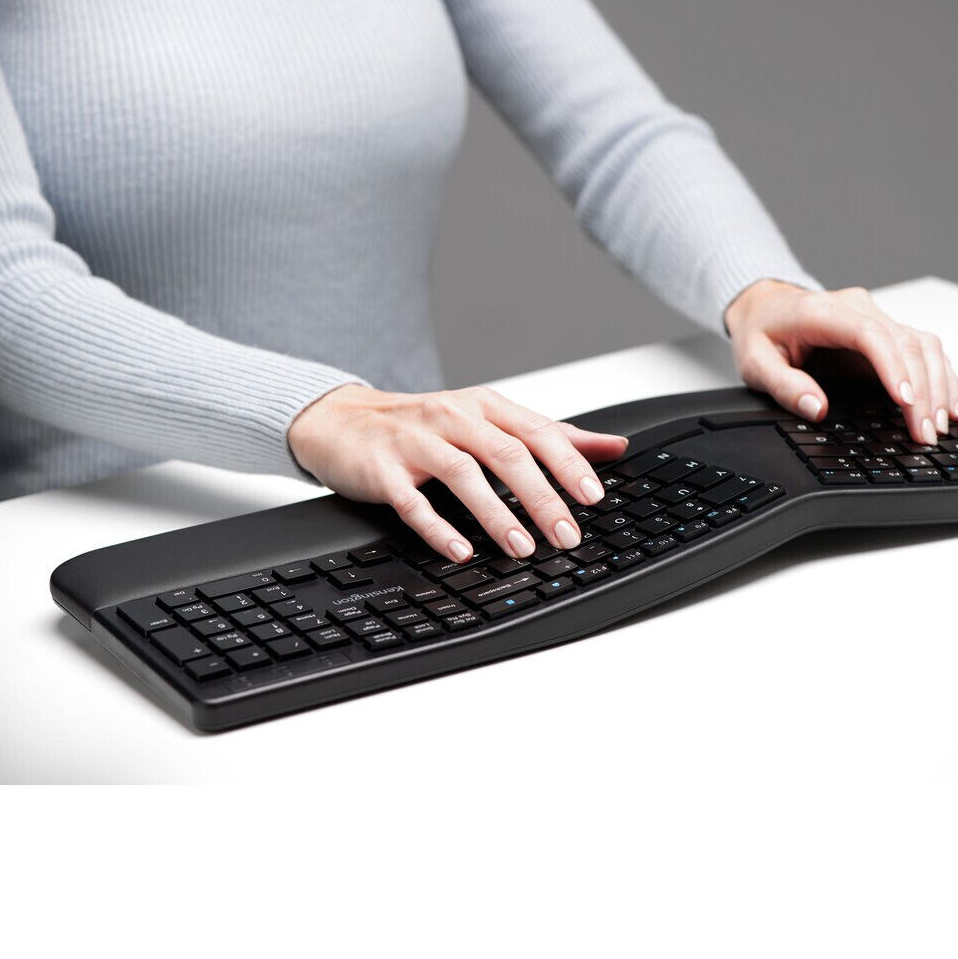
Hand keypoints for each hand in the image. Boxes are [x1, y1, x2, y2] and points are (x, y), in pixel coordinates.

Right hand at [288, 384, 628, 561]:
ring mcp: (417, 442)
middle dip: (542, 497)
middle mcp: (454, 418)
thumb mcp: (490, 421)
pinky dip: (438, 527)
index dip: (569, 464)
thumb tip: (613, 446)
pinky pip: (413, 501)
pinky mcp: (384, 470)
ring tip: (522, 548)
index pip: (537, 432)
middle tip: (567, 534)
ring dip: (497, 514)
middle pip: (507, 454)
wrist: (343, 420)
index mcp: (486, 407)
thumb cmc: (425, 425)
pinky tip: (460, 551)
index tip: (594, 496)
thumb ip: (551, 435)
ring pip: (464, 475)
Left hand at [725, 281, 957, 445]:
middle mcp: (858, 308)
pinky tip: (949, 404)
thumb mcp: (755, 362)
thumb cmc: (761, 331)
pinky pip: (924, 348)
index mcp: (823, 312)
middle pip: (906, 342)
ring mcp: (876, 316)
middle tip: (925, 433)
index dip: (893, 366)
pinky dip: (942, 376)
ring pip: (924, 344)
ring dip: (938, 385)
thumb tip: (817, 409)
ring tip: (940, 425)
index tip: (906, 402)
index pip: (869, 334)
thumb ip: (784, 386)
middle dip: (922, 391)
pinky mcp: (887, 330)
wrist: (765, 306)